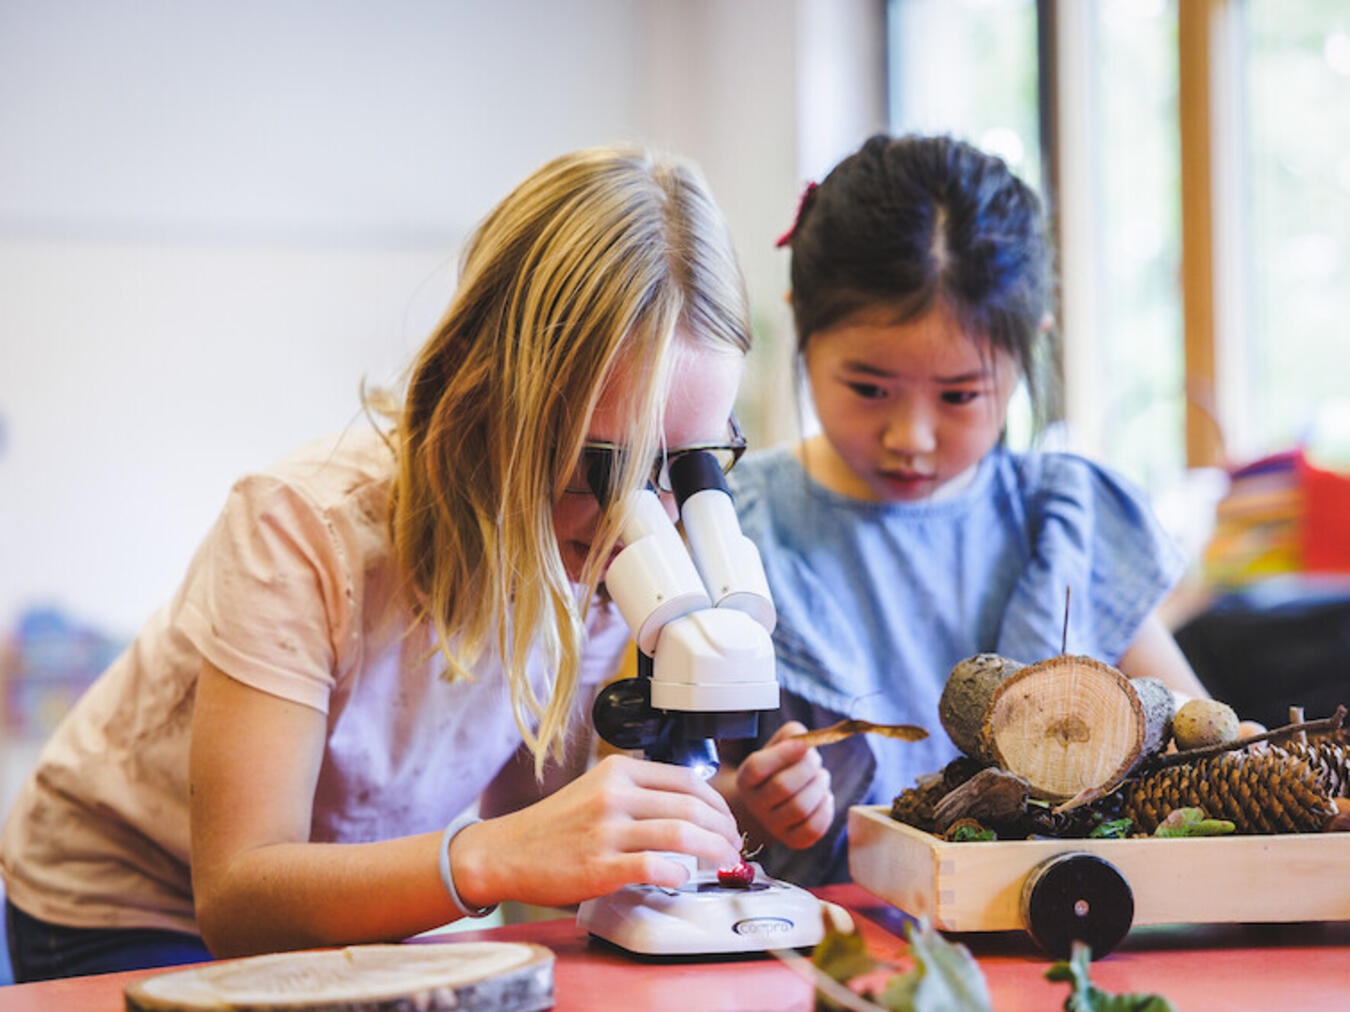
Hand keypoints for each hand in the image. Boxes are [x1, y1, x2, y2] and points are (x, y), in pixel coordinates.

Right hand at [451, 754, 741, 909]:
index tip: (727, 821)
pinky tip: (683, 879)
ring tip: (724, 863)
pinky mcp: (599, 866)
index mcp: (619, 771)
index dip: (718, 803)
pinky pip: (654, 866)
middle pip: (692, 807)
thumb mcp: (597, 790)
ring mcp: (607, 830)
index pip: (688, 780)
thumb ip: (639, 792)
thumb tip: (692, 808)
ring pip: (681, 834)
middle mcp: (615, 795)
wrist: (507, 852)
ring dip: (713, 851)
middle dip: (724, 830)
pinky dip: (678, 873)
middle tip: (734, 846)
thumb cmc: (555, 826)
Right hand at [735, 721, 833, 849]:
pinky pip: (813, 828)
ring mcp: (772, 825)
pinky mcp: (792, 840)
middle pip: (783, 786)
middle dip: (808, 767)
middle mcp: (755, 804)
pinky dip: (825, 809)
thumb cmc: (780, 767)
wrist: (775, 801)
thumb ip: (792, 735)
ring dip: (819, 786)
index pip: (758, 767)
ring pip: (800, 808)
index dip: (784, 754)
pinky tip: (824, 796)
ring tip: (822, 777)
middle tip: (815, 760)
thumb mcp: (779, 745)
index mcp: (746, 778)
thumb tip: (807, 741)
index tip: (804, 745)